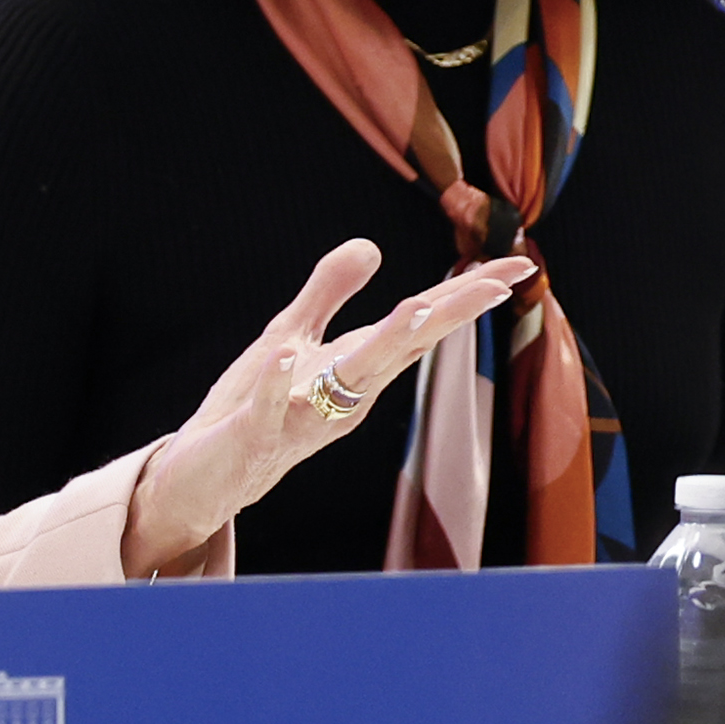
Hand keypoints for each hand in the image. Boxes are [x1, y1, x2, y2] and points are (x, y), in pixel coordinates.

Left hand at [117, 240, 533, 575]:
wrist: (207, 478)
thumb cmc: (255, 407)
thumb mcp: (292, 337)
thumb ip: (328, 294)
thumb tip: (371, 244)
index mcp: (355, 369)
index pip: (418, 326)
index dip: (465, 297)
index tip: (517, 267)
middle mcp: (342, 396)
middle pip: (402, 349)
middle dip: (447, 316)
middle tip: (497, 285)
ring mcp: (302, 418)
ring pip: (350, 383)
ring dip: (379, 347)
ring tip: (414, 309)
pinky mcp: (255, 435)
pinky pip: (268, 409)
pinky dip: (275, 382)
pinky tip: (283, 352)